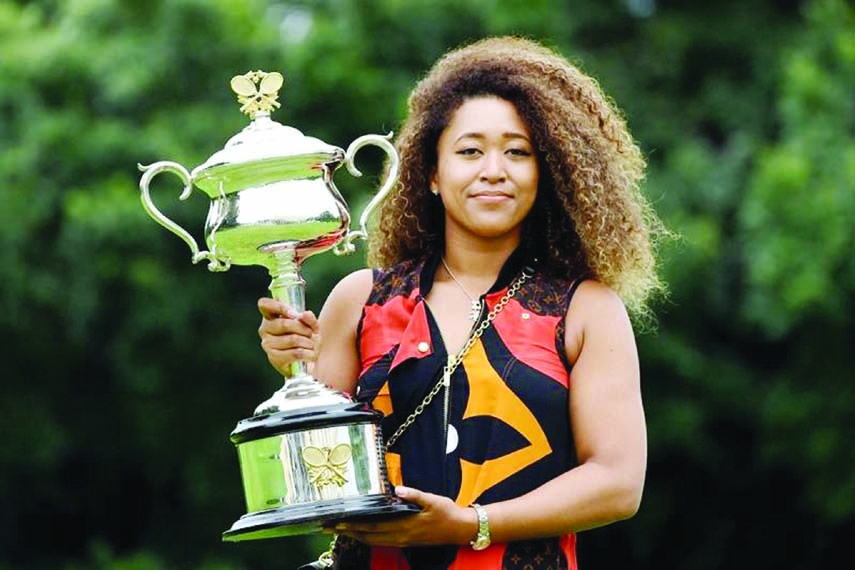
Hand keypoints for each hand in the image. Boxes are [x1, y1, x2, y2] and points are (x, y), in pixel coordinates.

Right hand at [257, 297, 320, 375]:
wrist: (307, 360)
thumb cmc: (306, 338)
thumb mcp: (311, 326)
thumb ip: (309, 318)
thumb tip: (305, 314)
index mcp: (271, 316)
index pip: (264, 304)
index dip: (279, 307)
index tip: (295, 314)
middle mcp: (265, 329)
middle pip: (284, 324)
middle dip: (303, 329)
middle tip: (311, 333)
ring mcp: (267, 344)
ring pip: (292, 339)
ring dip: (308, 342)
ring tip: (311, 345)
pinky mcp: (274, 358)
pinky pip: (295, 353)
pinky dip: (308, 353)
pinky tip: (310, 354)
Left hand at [328, 486, 476, 546]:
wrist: (460, 529)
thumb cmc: (446, 512)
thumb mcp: (432, 500)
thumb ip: (413, 494)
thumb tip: (397, 489)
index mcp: (404, 526)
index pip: (372, 525)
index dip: (353, 524)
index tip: (336, 520)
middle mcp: (400, 537)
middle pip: (367, 535)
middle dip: (346, 531)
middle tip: (326, 526)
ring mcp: (401, 541)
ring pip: (372, 541)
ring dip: (354, 535)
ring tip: (338, 529)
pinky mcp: (404, 542)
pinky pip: (380, 542)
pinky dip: (366, 537)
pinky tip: (360, 532)